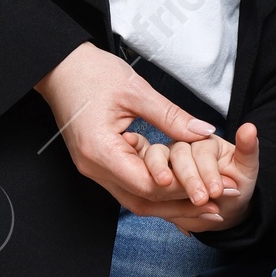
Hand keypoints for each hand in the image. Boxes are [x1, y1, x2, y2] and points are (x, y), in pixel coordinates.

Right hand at [34, 43, 217, 215]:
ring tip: (202, 203)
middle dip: (179, 207)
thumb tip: (204, 132)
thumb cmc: (90, 73)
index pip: (146, 185)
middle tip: (215, 208)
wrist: (59, 67)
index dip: (180, 190)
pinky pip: (129, 184)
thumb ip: (171, 117)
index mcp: (100, 150)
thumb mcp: (136, 91)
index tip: (211, 190)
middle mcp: (94, 167)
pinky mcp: (98, 162)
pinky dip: (155, 189)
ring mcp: (94, 167)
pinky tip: (178, 189)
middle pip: (141, 201)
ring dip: (168, 202)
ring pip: (135, 197)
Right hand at [133, 121, 259, 233]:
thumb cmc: (236, 183)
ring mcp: (163, 164)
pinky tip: (182, 223)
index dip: (206, 170)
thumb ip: (248, 148)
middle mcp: (179, 147)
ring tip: (191, 209)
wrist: (226, 207)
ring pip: (156, 171)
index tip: (216, 191)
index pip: (198, 149)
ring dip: (171, 193)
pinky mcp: (154, 184)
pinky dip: (162, 206)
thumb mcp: (246, 167)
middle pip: (175, 156)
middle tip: (202, 200)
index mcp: (200, 139)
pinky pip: (150, 193)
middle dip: (189, 180)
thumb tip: (250, 128)